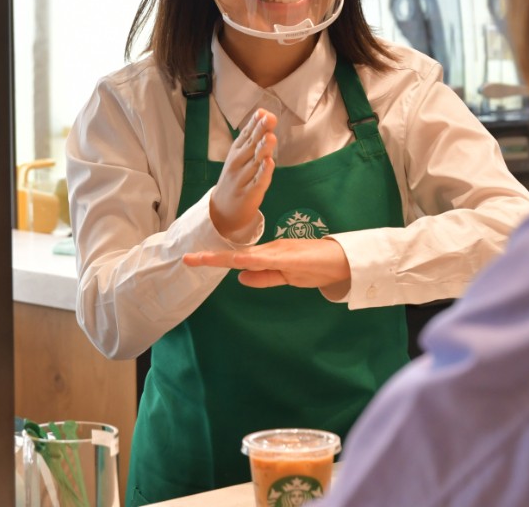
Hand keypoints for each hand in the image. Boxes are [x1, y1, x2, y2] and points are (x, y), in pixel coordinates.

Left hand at [183, 237, 352, 290]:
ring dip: (225, 258)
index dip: (215, 260)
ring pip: (248, 256)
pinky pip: (269, 259)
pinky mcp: (291, 256)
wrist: (342, 261)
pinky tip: (239, 261)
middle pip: (236, 256)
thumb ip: (264, 277)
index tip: (193, 260)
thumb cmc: (315, 267)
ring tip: (202, 259)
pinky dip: (252, 259)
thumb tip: (239, 278)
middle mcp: (270, 250)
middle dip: (211, 258)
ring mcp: (280, 252)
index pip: (237, 259)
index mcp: (268, 256)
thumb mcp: (286, 277)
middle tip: (186, 259)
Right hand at [209, 108, 277, 237]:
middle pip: (251, 145)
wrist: (222, 210)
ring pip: (255, 162)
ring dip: (263, 149)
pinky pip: (258, 182)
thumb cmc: (236, 178)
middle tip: (270, 119)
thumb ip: (252, 136)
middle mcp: (238, 163)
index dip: (255, 123)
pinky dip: (264, 173)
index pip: (246, 135)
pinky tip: (269, 163)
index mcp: (236, 152)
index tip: (264, 112)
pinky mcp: (250, 194)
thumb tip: (263, 112)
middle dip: (261, 132)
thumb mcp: (239, 155)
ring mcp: (243, 179)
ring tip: (271, 137)